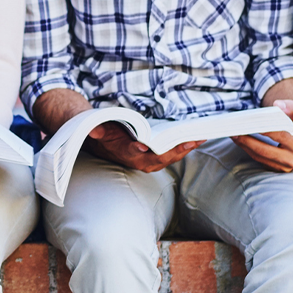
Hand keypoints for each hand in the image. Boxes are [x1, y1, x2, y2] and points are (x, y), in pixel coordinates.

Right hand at [86, 122, 202, 172]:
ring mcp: (149, 162)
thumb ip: (97, 131)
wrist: (106, 145)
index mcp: (124, 153)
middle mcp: (138, 161)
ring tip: (199, 138)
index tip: (146, 146)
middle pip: (159, 158)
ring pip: (169, 158)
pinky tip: (195, 140)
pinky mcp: (156, 159)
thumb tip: (94, 131)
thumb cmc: (105, 135)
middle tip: (190, 141)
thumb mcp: (99, 130)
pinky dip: (184, 148)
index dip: (141, 150)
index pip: (133, 152)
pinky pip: (172, 155)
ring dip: (184, 149)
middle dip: (175, 150)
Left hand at [231, 100, 292, 171]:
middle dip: (247, 140)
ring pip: (259, 156)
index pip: (278, 136)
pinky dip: (248, 150)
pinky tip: (240, 140)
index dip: (262, 129)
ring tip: (233, 134)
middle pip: (264, 150)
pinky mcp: (276, 169)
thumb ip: (291, 106)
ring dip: (244, 145)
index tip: (248, 123)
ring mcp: (284, 166)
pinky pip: (259, 159)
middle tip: (234, 131)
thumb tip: (278, 105)